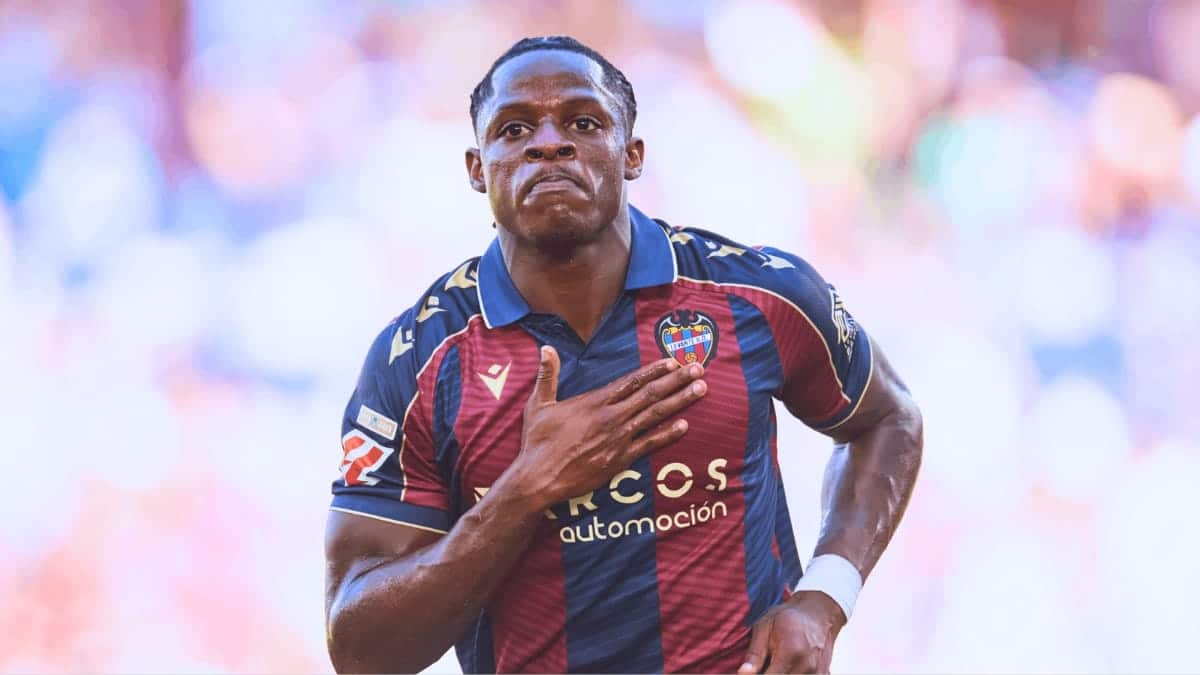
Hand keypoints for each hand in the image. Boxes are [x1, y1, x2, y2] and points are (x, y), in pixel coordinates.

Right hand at [502, 346, 706, 513]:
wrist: (540, 478)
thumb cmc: (538, 442)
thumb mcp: (539, 404)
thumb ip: (547, 375)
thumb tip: (545, 348)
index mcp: (594, 401)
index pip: (631, 380)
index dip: (654, 370)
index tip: (673, 360)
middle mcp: (611, 417)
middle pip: (651, 393)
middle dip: (677, 380)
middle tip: (699, 369)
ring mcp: (618, 438)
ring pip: (655, 415)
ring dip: (680, 401)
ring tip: (700, 390)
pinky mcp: (621, 459)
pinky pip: (650, 444)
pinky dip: (668, 434)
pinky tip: (684, 425)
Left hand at [738, 591, 846, 673]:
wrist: (818, 613)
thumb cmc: (789, 617)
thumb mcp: (765, 627)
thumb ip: (755, 653)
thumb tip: (743, 673)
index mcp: (790, 653)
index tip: (749, 672)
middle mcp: (807, 667)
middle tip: (762, 665)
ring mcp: (817, 673)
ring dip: (780, 674)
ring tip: (772, 664)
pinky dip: (792, 673)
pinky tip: (785, 666)